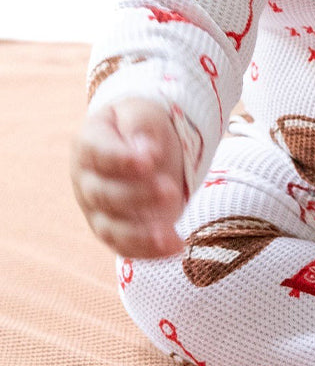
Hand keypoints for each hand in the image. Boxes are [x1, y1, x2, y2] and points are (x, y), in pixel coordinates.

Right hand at [70, 98, 187, 259]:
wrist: (147, 146)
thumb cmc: (141, 127)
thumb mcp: (142, 113)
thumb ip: (141, 128)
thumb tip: (146, 152)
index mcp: (88, 145)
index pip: (98, 154)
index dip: (121, 160)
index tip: (149, 161)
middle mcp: (86, 181)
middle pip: (104, 195)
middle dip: (138, 196)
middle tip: (170, 190)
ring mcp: (98, 210)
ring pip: (111, 229)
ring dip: (140, 234)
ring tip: (169, 235)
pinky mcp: (116, 231)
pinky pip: (125, 247)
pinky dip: (149, 252)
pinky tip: (175, 246)